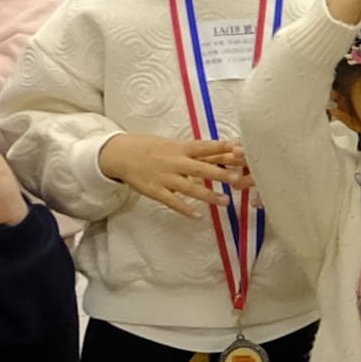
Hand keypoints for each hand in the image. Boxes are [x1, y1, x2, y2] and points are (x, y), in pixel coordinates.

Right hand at [95, 131, 251, 213]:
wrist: (121, 154)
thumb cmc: (152, 148)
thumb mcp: (174, 145)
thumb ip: (196, 152)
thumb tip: (223, 150)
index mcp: (180, 148)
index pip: (205, 147)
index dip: (222, 148)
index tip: (239, 149)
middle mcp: (174, 162)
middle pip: (200, 168)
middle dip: (219, 173)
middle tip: (238, 178)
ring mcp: (165, 178)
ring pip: (189, 188)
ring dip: (208, 196)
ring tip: (225, 202)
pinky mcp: (155, 191)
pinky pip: (172, 202)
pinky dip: (185, 209)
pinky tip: (198, 216)